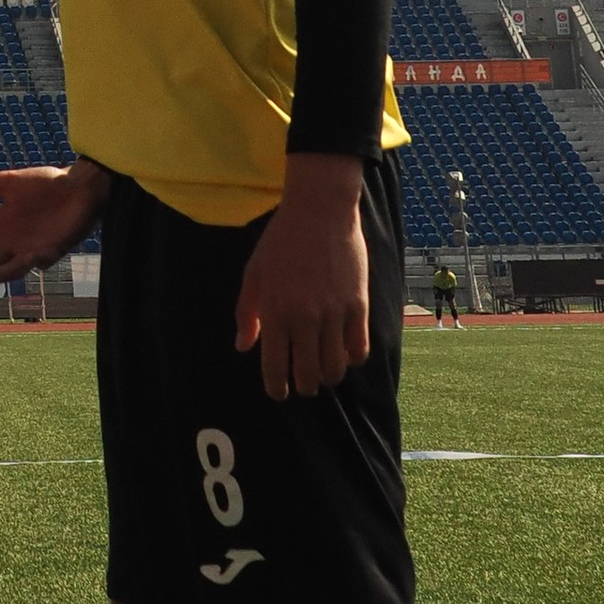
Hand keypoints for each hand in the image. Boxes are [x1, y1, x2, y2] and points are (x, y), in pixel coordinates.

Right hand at [0, 161, 101, 285]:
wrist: (78, 187)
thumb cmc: (45, 185)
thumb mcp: (7, 182)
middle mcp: (12, 243)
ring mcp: (31, 249)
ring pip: (12, 267)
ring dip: (2, 274)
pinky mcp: (52, 250)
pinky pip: (39, 260)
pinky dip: (30, 263)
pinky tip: (24, 263)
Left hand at [235, 154, 371, 398]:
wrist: (320, 211)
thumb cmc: (281, 241)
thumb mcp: (254, 274)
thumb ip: (247, 313)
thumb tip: (243, 347)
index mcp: (276, 313)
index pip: (275, 367)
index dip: (277, 387)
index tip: (279, 392)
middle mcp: (305, 319)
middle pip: (308, 375)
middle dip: (303, 386)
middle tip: (302, 383)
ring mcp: (335, 314)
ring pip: (335, 368)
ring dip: (328, 376)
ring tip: (323, 371)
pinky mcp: (358, 306)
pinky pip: (360, 349)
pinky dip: (352, 359)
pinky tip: (344, 353)